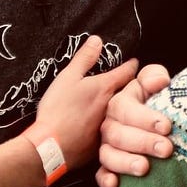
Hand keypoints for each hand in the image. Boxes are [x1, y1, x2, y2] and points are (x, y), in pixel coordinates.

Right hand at [23, 36, 134, 172]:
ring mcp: (110, 126)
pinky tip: (108, 129)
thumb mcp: (68, 77)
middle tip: (134, 83)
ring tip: (125, 107)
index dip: (132, 65)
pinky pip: (113, 132)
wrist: (50, 146)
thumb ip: (84, 58)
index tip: (135, 62)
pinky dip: (114, 128)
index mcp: (106, 88)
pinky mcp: (103, 143)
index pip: (127, 71)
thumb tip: (98, 40)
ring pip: (122, 114)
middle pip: (128, 93)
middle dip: (132, 88)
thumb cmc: (58, 109)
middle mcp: (113, 107)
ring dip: (126, 110)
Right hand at [95, 63, 172, 186]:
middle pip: (119, 134)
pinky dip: (106, 179)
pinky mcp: (108, 165)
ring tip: (145, 168)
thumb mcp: (153, 83)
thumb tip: (160, 81)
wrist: (154, 122)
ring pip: (108, 155)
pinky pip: (101, 173)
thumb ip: (154, 76)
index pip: (125, 109)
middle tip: (166, 149)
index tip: (167, 126)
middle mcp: (110, 125)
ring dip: (125, 162)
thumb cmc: (153, 100)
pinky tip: (115, 185)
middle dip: (143, 142)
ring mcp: (107, 146)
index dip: (145, 118)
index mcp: (119, 103)